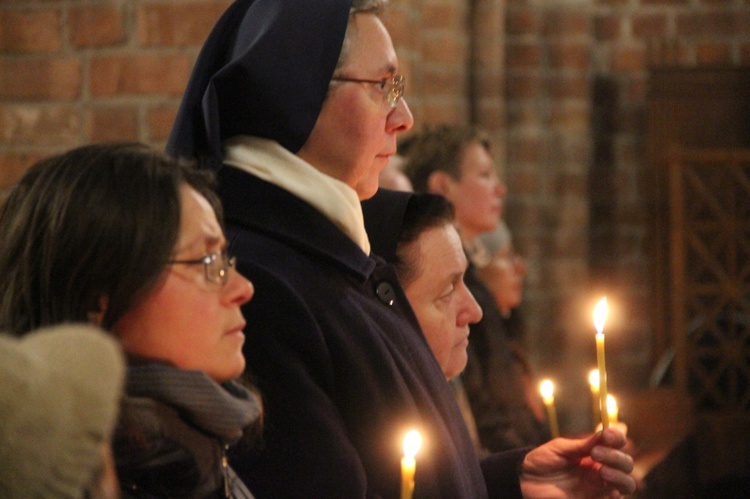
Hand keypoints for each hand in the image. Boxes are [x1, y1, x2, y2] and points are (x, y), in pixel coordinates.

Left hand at [519, 427, 635, 497]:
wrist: (525, 482)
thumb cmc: (541, 461)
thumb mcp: (561, 448)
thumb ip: (584, 444)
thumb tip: (607, 431)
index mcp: (592, 452)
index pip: (616, 444)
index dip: (618, 438)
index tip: (610, 435)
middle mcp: (599, 468)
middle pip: (625, 463)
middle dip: (616, 456)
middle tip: (596, 453)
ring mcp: (597, 486)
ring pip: (626, 482)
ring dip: (620, 475)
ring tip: (602, 471)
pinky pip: (615, 498)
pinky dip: (617, 493)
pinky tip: (609, 488)